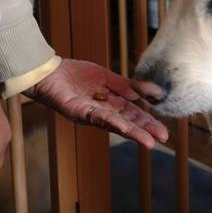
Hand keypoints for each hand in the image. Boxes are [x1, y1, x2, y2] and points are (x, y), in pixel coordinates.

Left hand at [24, 59, 167, 147]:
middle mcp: (102, 113)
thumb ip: (124, 85)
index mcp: (110, 104)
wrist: (49, 71)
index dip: (148, 121)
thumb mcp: (105, 76)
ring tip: (148, 141)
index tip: (162, 130)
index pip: (133, 114)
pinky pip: (96, 117)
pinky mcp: (77, 111)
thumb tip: (141, 94)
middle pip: (128, 122)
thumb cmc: (75, 74)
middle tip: (162, 138)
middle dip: (145, 131)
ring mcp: (90, 114)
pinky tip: (124, 126)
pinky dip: (111, 122)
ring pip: (115, 124)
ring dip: (132, 132)